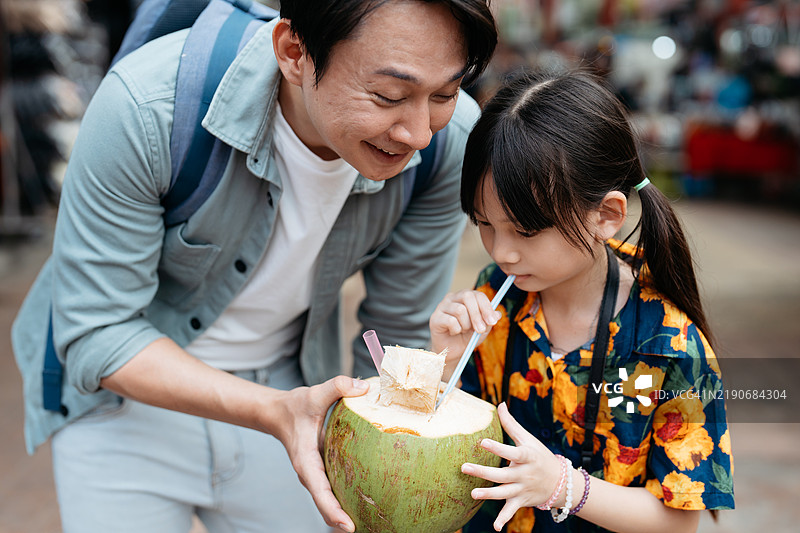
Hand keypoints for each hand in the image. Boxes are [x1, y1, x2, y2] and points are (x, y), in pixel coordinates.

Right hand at [271, 376, 368, 531]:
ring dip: (347, 513)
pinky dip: (348, 499)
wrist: (278, 413)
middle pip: (327, 505)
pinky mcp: (324, 472)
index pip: (319, 491)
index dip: (333, 511)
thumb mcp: (314, 393)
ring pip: (331, 501)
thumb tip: (364, 388)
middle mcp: (311, 474)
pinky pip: (336, 490)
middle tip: (369, 529)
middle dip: (343, 521)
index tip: (348, 526)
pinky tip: (369, 501)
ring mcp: (317, 475)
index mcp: (306, 461)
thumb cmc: (294, 407)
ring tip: (373, 523)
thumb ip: (337, 387)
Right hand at [429, 289, 500, 374]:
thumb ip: (489, 321)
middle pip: (467, 296)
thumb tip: (498, 314)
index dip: (486, 307)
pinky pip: (451, 321)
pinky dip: (456, 330)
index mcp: (465, 297)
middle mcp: (453, 298)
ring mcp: (442, 306)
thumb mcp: (482, 330)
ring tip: (463, 331)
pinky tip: (453, 333)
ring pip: (460, 310)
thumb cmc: (466, 338)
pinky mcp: (435, 317)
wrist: (452, 352)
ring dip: (466, 325)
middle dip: (477, 315)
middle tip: (480, 330)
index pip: (477, 295)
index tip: (492, 322)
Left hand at [461, 402, 563, 531]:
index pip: (511, 451)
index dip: (497, 448)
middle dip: (483, 473)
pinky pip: (512, 510)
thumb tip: (499, 404)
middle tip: (464, 468)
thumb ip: (511, 424)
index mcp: (526, 456)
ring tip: (472, 494)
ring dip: (489, 495)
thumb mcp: (527, 439)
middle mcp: (524, 474)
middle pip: (502, 474)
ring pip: (504, 493)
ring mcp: (522, 489)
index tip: (482, 442)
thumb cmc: (538, 455)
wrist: (561, 482)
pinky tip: (496, 528)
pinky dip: (504, 519)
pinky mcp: (521, 501)